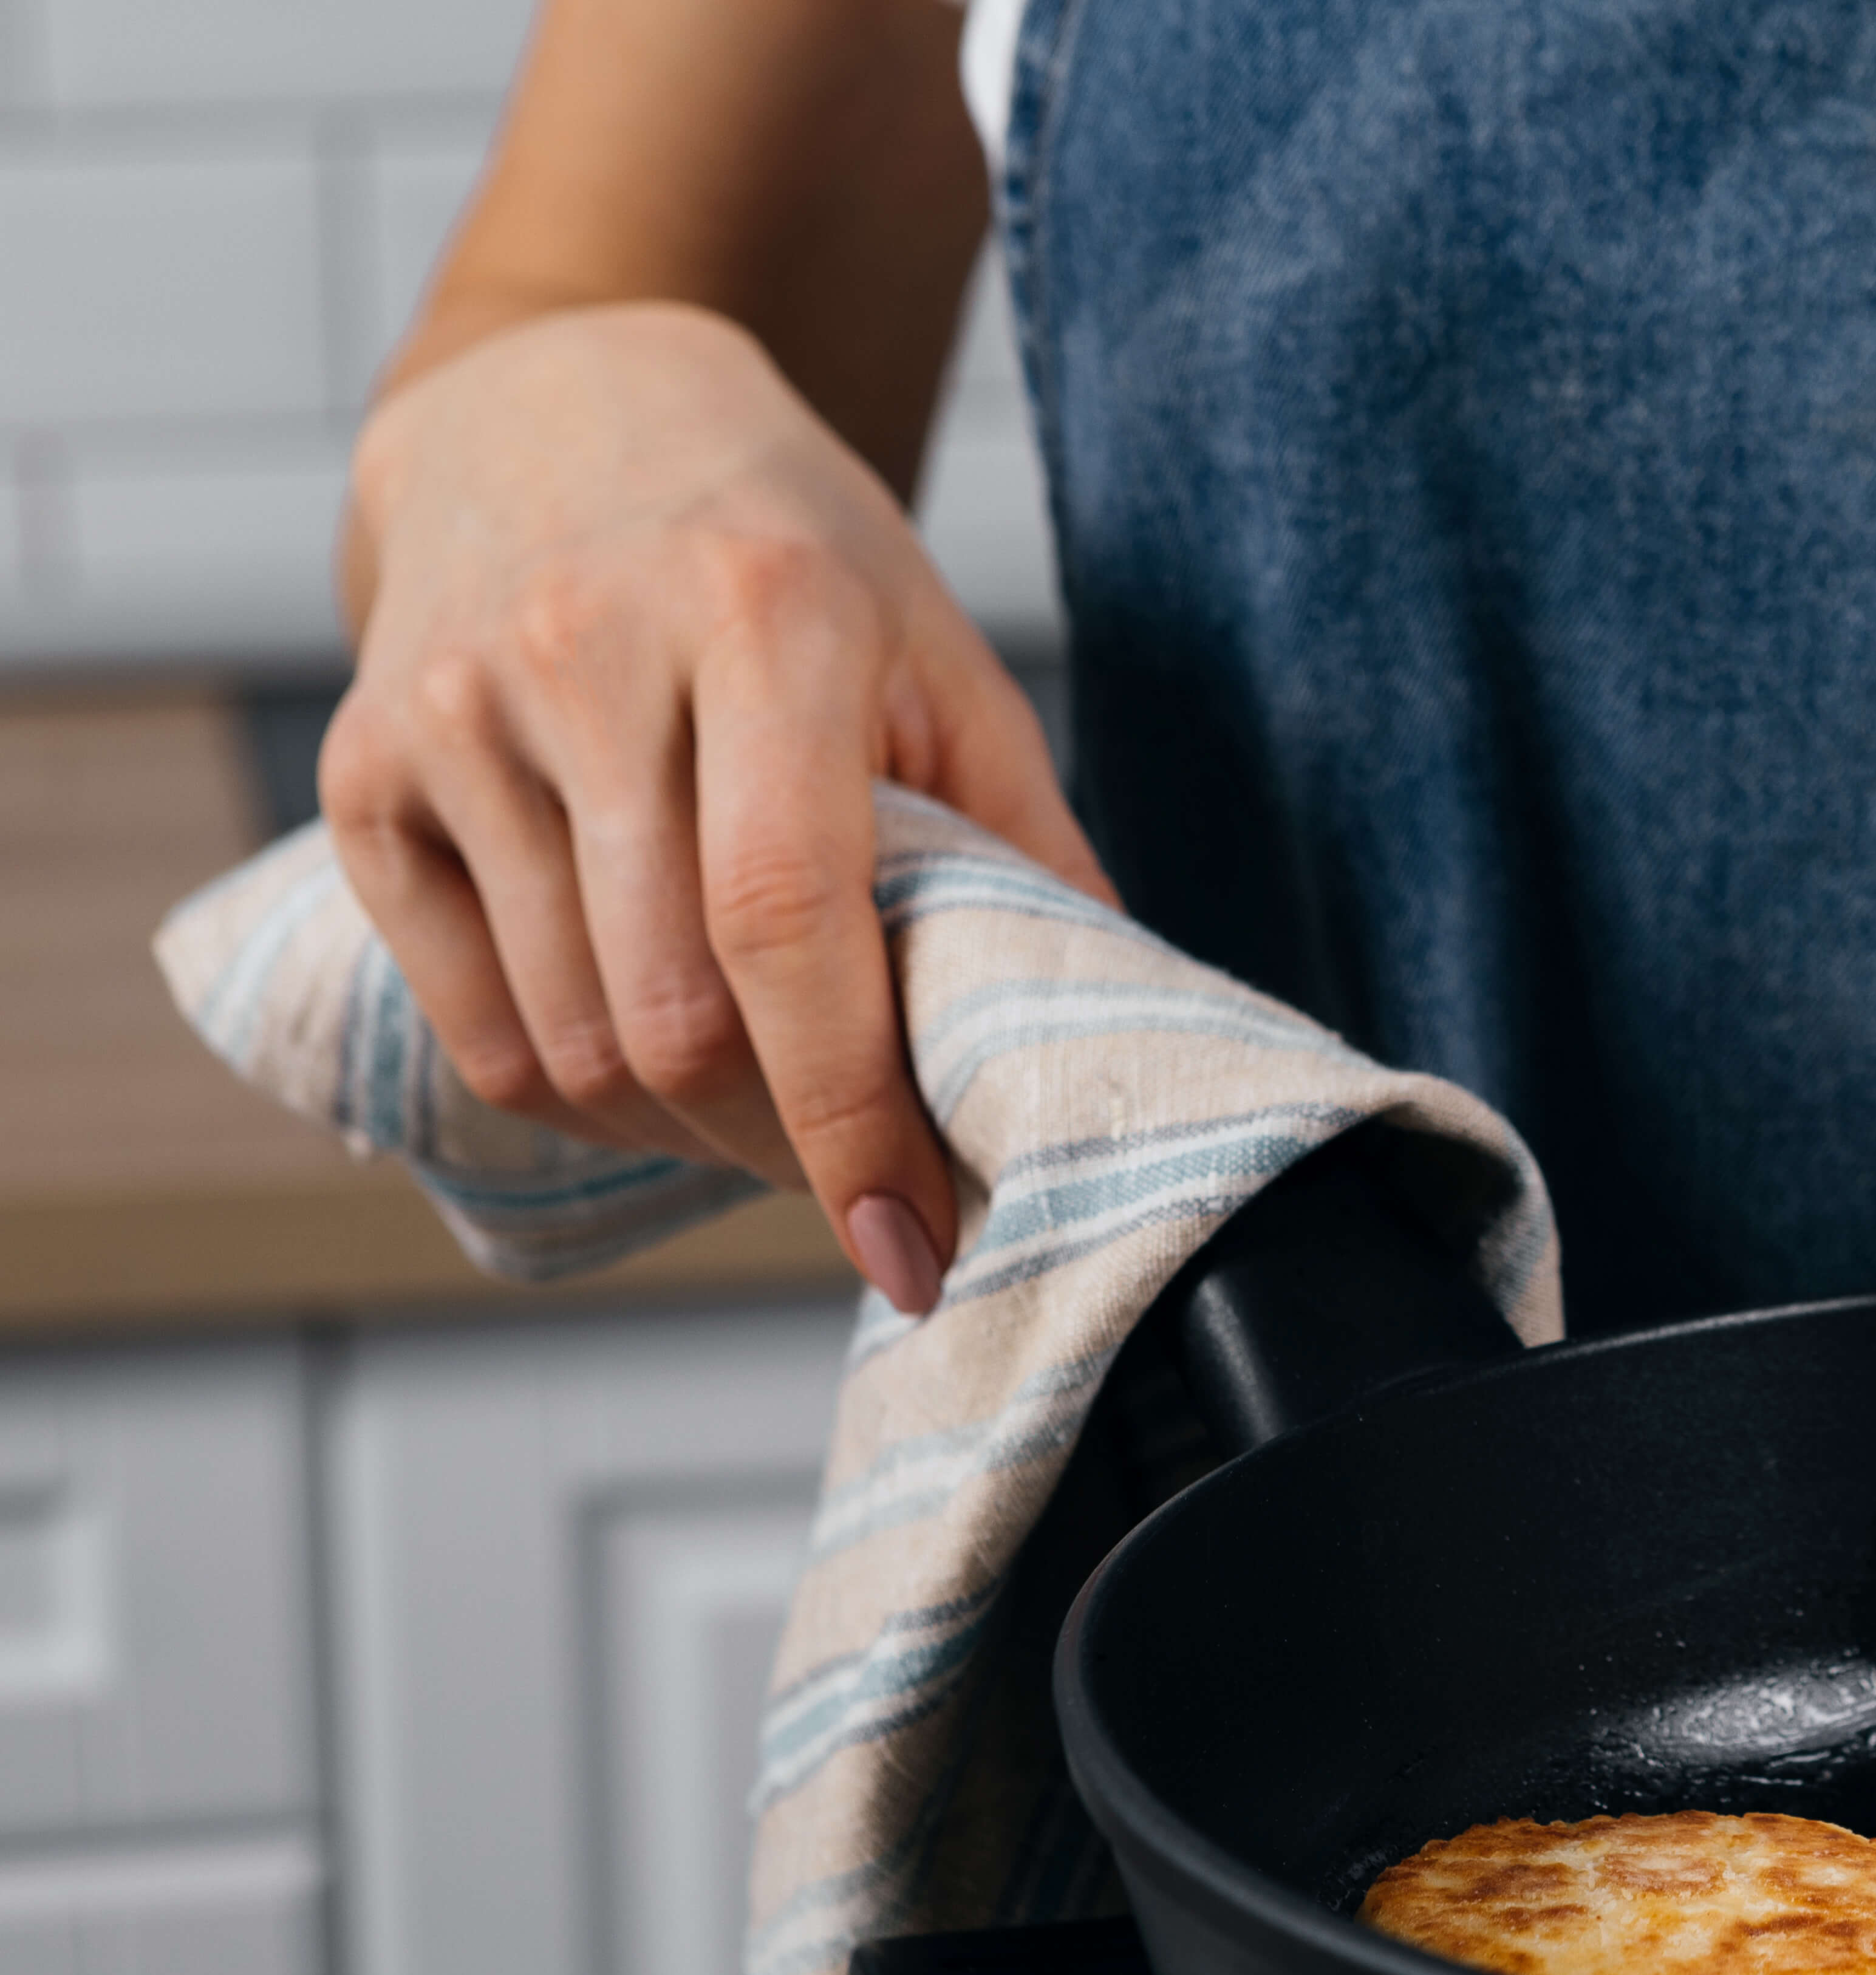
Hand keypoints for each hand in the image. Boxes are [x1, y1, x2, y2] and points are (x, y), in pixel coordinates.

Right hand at [321, 301, 1110, 1311]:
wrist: (561, 410)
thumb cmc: (787, 553)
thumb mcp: (938, 655)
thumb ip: (1024, 842)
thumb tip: (1099, 1037)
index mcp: (762, 618)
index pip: (788, 918)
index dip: (849, 1110)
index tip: (912, 1247)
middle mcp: (586, 656)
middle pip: (674, 1015)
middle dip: (783, 1140)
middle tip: (859, 1168)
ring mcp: (451, 714)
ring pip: (572, 1045)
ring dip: (686, 1128)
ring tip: (769, 1105)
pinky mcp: (360, 772)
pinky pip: (475, 1027)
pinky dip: (576, 1086)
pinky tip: (652, 1052)